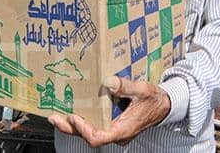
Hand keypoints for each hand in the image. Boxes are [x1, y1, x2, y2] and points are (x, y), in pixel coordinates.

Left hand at [49, 76, 170, 147]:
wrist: (165, 106)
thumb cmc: (154, 100)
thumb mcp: (143, 90)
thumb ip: (126, 86)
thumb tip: (109, 82)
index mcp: (123, 130)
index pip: (99, 137)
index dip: (84, 129)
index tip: (74, 116)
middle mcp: (116, 134)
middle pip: (89, 137)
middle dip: (70, 128)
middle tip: (54, 117)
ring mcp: (114, 132)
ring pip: (89, 134)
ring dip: (72, 126)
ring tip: (56, 115)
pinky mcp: (112, 127)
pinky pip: (94, 128)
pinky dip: (81, 122)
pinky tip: (70, 112)